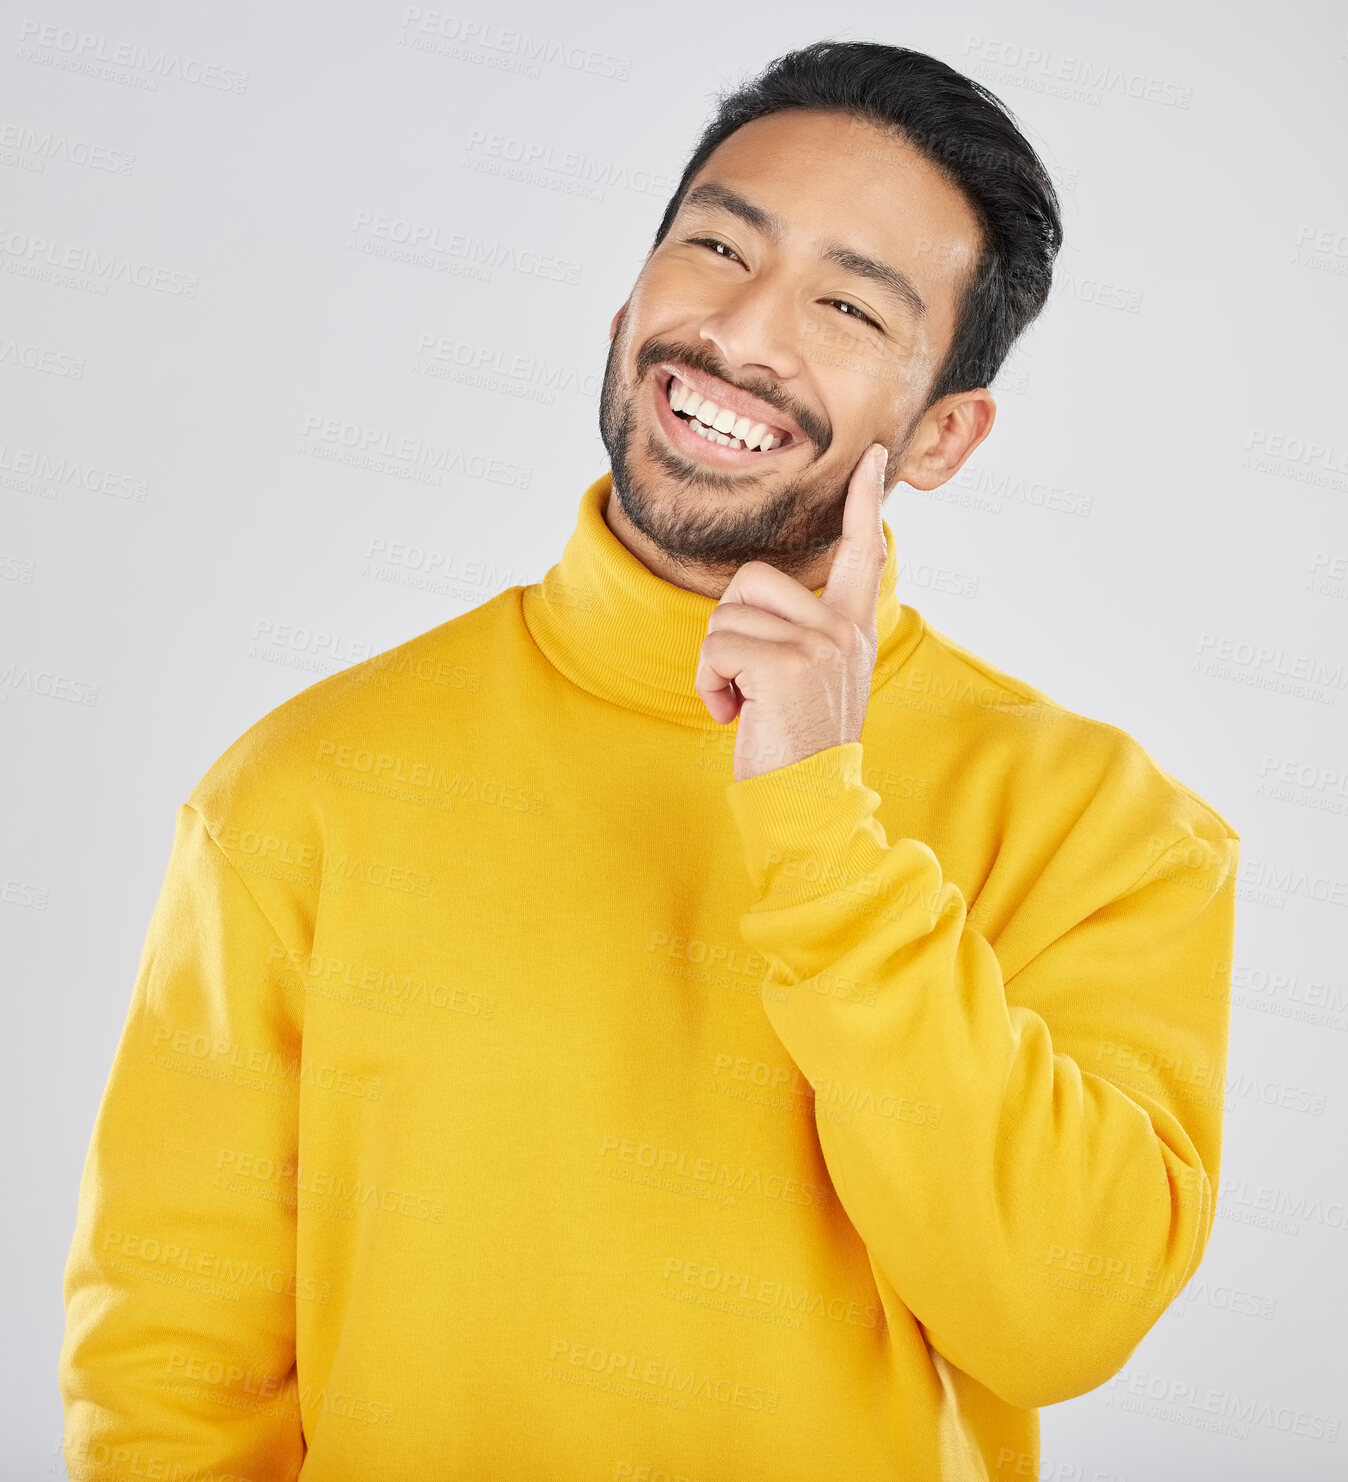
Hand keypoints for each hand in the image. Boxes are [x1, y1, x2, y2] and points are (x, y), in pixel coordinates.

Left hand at [695, 442, 888, 781]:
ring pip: (725, 617)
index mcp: (852, 629)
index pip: (862, 552)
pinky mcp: (785, 664)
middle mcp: (842, 629)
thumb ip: (805, 635)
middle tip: (748, 682)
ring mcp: (817, 643)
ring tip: (745, 705)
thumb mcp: (817, 681)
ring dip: (718, 665)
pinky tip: (734, 716)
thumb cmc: (799, 746)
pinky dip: (710, 686)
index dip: (864, 502)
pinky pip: (716, 648)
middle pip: (751, 580)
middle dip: (729, 629)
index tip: (875, 457)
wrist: (811, 803)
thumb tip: (760, 600)